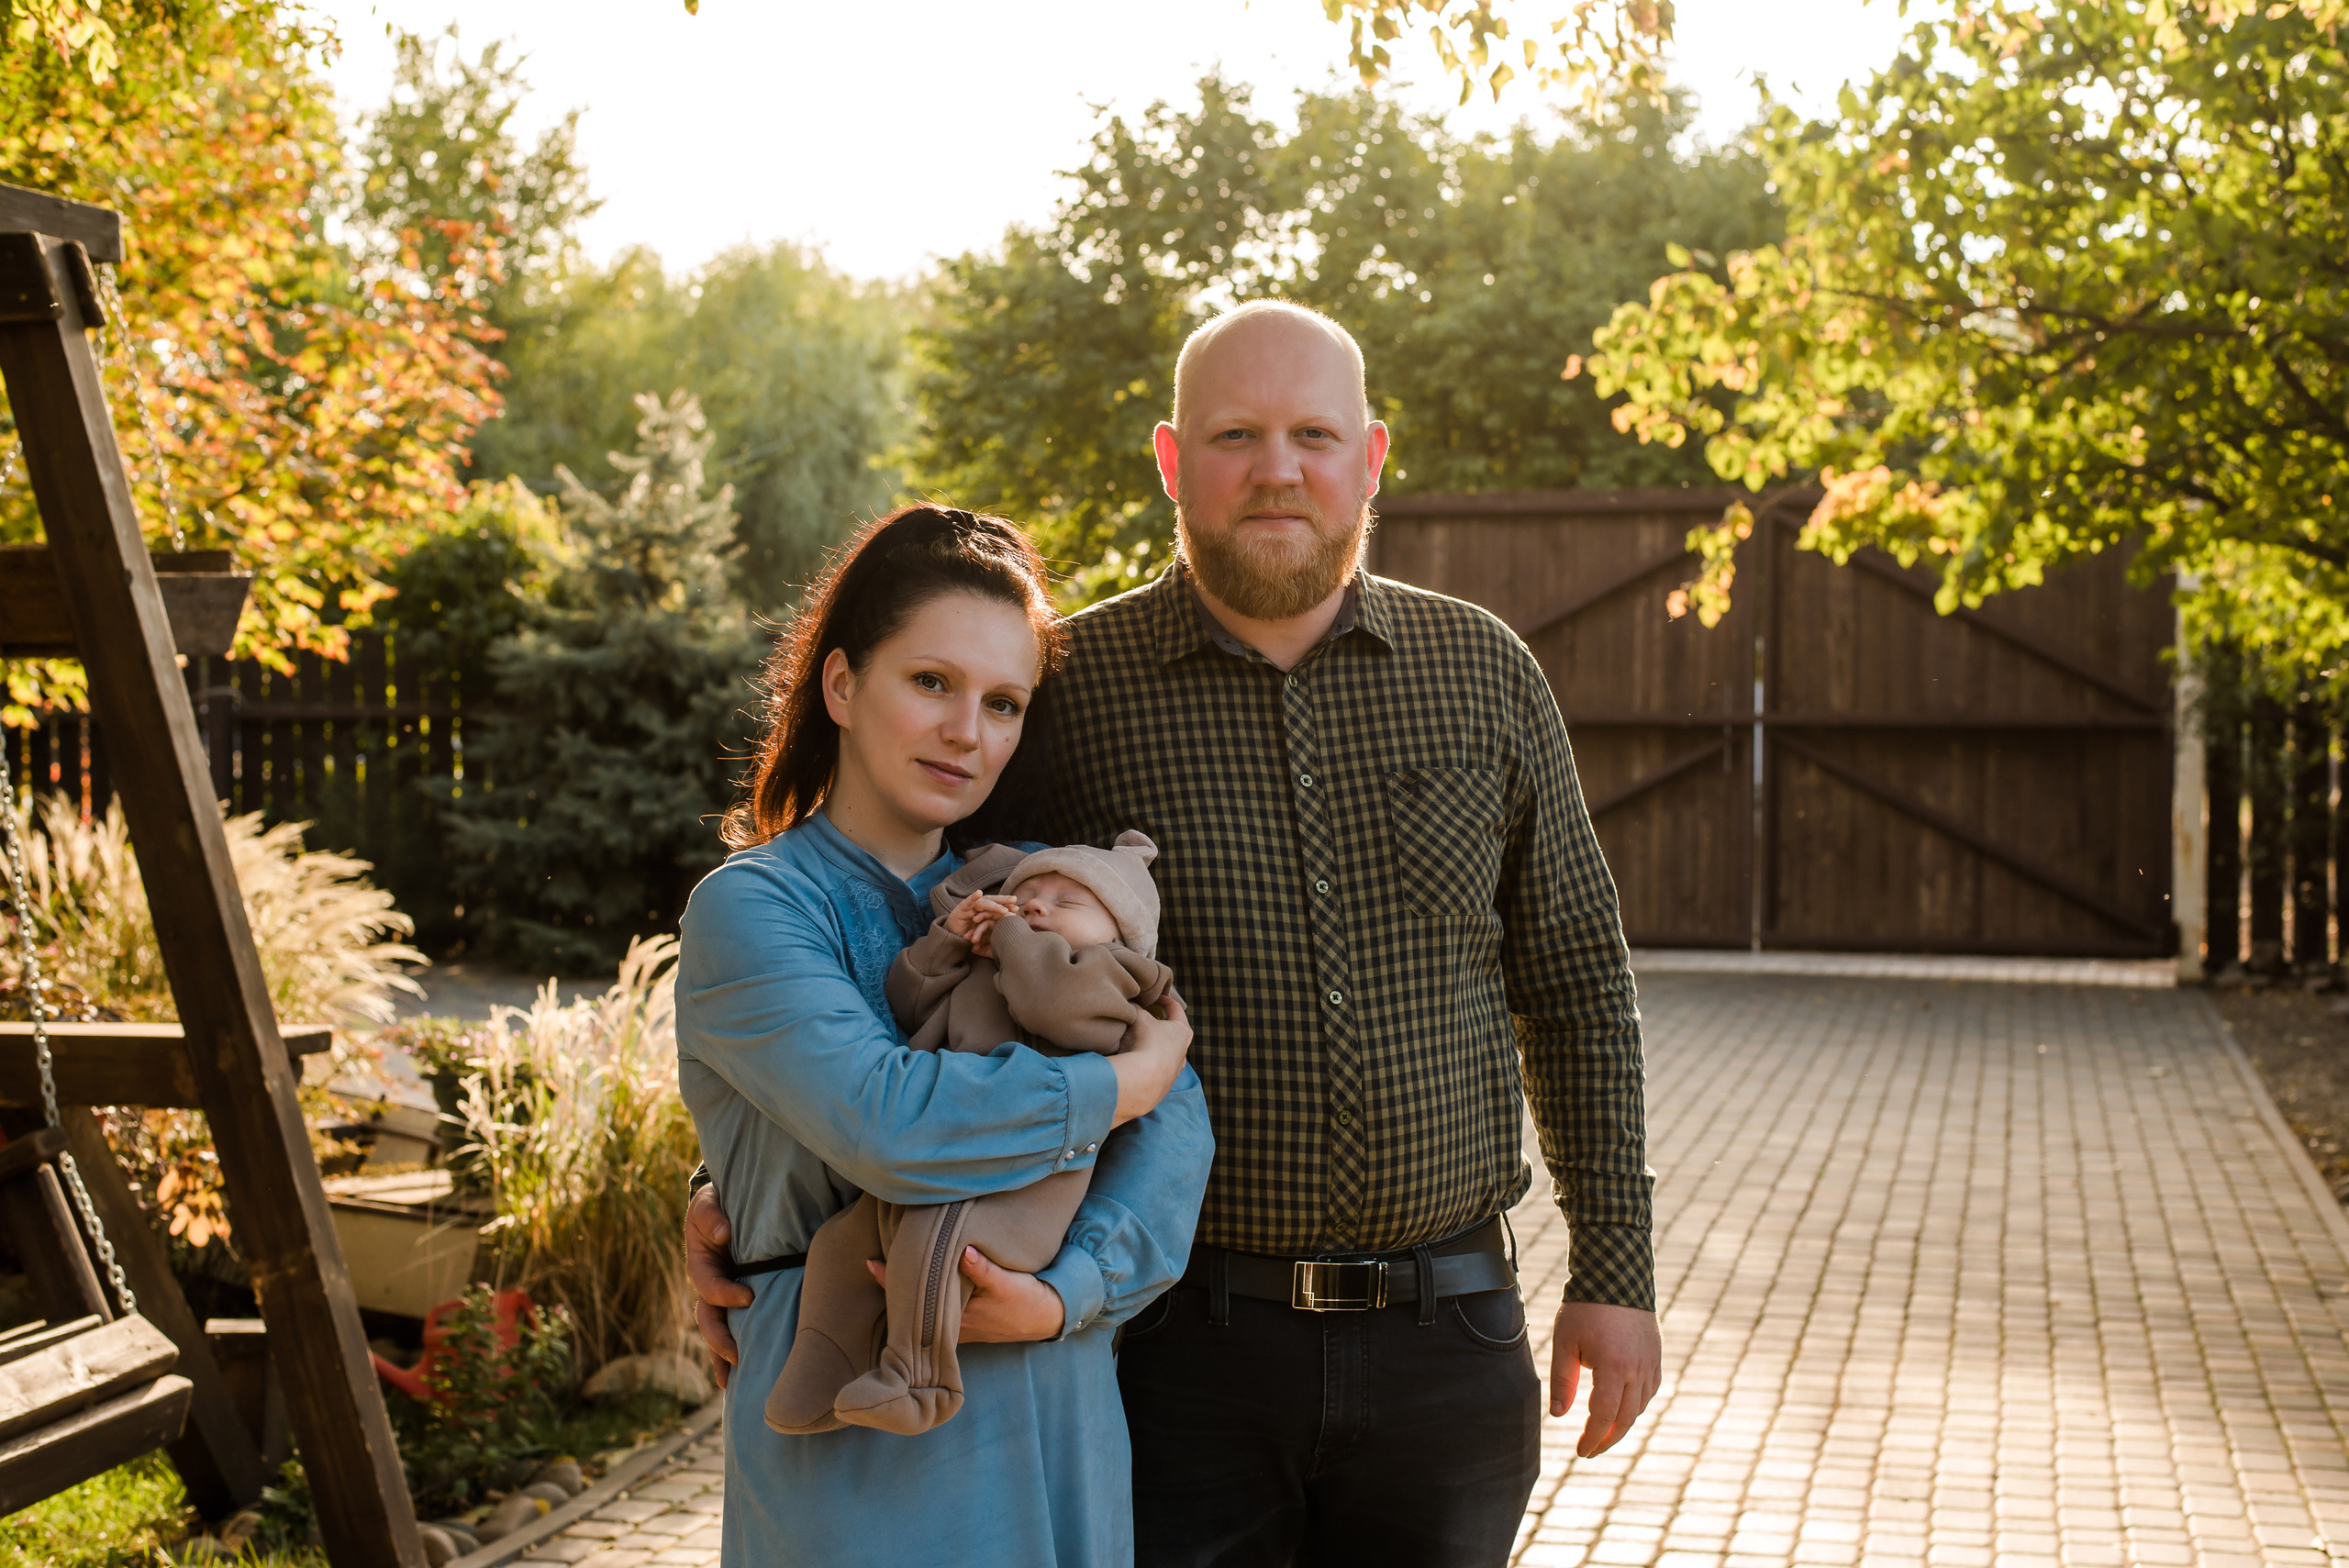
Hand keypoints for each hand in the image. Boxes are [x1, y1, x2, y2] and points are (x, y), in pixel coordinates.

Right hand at [685, 1184, 750, 1388]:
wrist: (730, 1205)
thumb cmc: (718, 1204)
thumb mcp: (708, 1202)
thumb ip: (710, 1215)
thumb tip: (722, 1234)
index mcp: (701, 1265)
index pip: (709, 1287)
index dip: (725, 1294)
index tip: (748, 1297)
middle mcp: (710, 1287)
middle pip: (708, 1321)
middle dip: (721, 1340)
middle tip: (740, 1355)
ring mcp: (723, 1298)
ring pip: (719, 1333)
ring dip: (724, 1358)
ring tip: (737, 1381)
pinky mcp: (739, 1302)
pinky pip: (735, 1331)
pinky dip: (731, 1357)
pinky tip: (739, 1380)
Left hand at [863, 1246, 1064, 1342]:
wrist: (1045, 1317)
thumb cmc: (1025, 1300)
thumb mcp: (1008, 1282)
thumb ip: (984, 1268)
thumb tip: (963, 1251)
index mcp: (956, 1317)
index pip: (914, 1299)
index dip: (891, 1281)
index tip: (871, 1262)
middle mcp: (951, 1327)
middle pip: (912, 1306)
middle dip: (894, 1285)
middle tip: (873, 1259)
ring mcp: (955, 1327)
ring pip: (921, 1310)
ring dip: (908, 1291)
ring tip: (889, 1265)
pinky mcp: (962, 1324)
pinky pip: (934, 1312)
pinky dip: (923, 1297)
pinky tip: (917, 1281)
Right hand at [945, 890, 1016, 951]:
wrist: (952, 939)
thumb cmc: (969, 935)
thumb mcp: (984, 933)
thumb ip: (993, 929)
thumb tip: (1010, 929)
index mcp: (985, 911)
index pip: (997, 906)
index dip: (1007, 906)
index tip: (1017, 908)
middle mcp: (978, 907)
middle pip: (992, 901)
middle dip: (1003, 900)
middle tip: (1014, 900)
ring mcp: (970, 907)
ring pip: (983, 903)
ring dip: (992, 904)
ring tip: (1002, 908)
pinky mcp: (960, 909)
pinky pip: (968, 902)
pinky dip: (973, 897)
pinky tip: (978, 893)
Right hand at [1109, 993, 1190, 1126]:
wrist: (1143, 1079)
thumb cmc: (1147, 1043)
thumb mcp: (1140, 1018)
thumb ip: (1137, 1009)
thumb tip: (1131, 1004)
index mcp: (1183, 1031)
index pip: (1176, 1009)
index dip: (1164, 1000)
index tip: (1154, 998)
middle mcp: (1183, 1050)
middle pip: (1174, 1032)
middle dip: (1161, 1024)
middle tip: (1148, 1019)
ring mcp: (1175, 1068)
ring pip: (1167, 1052)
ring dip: (1156, 1046)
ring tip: (1140, 1042)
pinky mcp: (1165, 1083)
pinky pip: (1157, 1068)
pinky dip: (1149, 1062)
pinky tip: (1138, 1062)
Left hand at [1548, 1301, 1661, 1456]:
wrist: (1617, 1276)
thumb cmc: (1585, 1308)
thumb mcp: (1565, 1342)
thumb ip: (1563, 1381)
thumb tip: (1559, 1415)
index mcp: (1613, 1368)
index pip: (1603, 1416)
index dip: (1591, 1438)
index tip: (1580, 1451)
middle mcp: (1638, 1370)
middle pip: (1625, 1419)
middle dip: (1607, 1439)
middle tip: (1590, 1451)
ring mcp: (1651, 1364)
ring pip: (1640, 1408)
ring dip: (1622, 1425)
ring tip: (1602, 1434)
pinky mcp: (1656, 1356)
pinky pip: (1650, 1391)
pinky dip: (1636, 1406)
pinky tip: (1622, 1409)